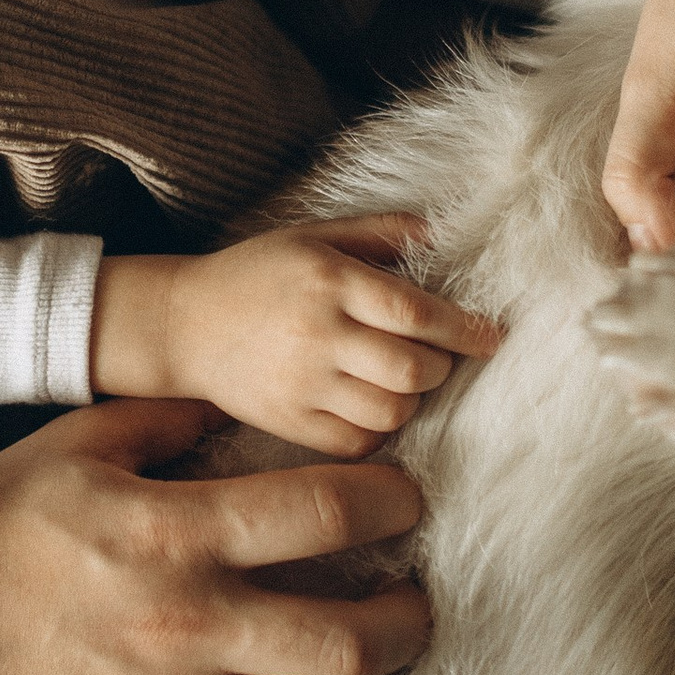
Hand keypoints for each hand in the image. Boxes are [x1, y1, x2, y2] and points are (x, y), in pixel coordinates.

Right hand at [0, 398, 429, 674]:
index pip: (324, 513)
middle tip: (413, 604)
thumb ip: (168, 420)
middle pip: (347, 636)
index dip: (389, 501)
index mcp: (175, 532)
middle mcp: (187, 625)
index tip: (406, 500)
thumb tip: (240, 401)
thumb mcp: (75, 444)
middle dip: (405, 620)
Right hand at [91, 217, 498, 455]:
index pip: (415, 313)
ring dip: (412, 399)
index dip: (465, 329)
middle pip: (412, 370)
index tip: (492, 337)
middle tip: (438, 357)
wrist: (183, 324)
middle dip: (441, 367)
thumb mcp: (313, 236)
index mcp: (329, 280)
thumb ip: (380, 232)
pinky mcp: (288, 422)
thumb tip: (444, 232)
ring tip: (401, 381)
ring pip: (392, 412)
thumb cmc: (257, 273)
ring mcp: (301, 384)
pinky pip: (358, 442)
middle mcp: (317, 334)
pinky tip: (370, 406)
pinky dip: (378, 429)